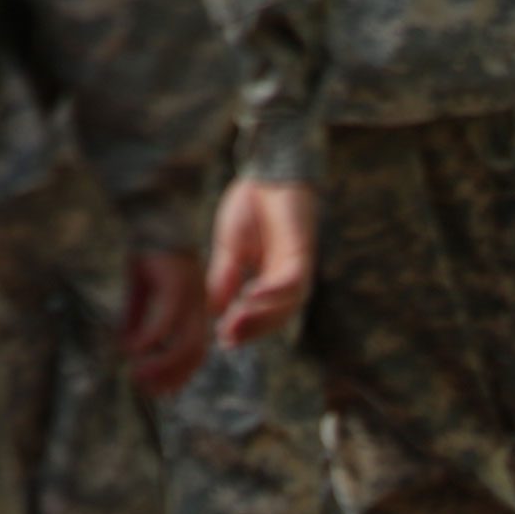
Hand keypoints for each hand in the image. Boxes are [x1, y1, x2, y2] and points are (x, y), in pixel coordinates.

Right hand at [120, 249, 208, 396]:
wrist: (151, 215)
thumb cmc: (146, 253)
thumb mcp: (140, 293)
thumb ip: (136, 320)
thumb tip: (128, 350)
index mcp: (195, 308)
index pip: (196, 351)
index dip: (181, 375)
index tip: (162, 393)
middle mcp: (198, 303)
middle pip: (195, 352)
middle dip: (171, 376)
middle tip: (145, 389)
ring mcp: (190, 293)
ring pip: (184, 340)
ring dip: (161, 363)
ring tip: (137, 375)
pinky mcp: (175, 280)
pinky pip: (165, 317)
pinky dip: (149, 337)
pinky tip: (131, 350)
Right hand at [205, 178, 318, 347]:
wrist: (266, 173)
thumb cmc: (250, 207)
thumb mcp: (230, 249)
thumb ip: (225, 278)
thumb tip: (211, 311)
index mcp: (271, 281)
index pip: (261, 315)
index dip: (242, 330)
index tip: (220, 340)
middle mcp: (287, 280)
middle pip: (275, 318)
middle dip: (251, 330)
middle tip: (226, 338)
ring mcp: (297, 267)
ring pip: (287, 306)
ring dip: (260, 318)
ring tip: (235, 323)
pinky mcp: (302, 253)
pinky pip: (292, 282)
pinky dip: (272, 293)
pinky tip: (248, 296)